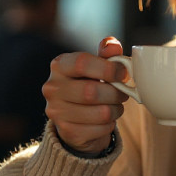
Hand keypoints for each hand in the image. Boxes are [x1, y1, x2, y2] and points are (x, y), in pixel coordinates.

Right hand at [43, 36, 129, 154]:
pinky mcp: (67, 131)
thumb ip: (107, 54)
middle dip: (115, 93)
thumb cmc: (91, 84)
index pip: (81, 63)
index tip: (123, 73)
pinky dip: (109, 125)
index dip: (108, 68)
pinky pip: (100, 129)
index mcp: (60, 65)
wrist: (77, 118)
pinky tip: (104, 120)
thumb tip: (111, 44)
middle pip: (91, 91)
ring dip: (115, 110)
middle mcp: (52, 88)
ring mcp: (56, 111)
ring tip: (115, 106)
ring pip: (100, 112)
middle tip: (123, 93)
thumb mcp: (98, 66)